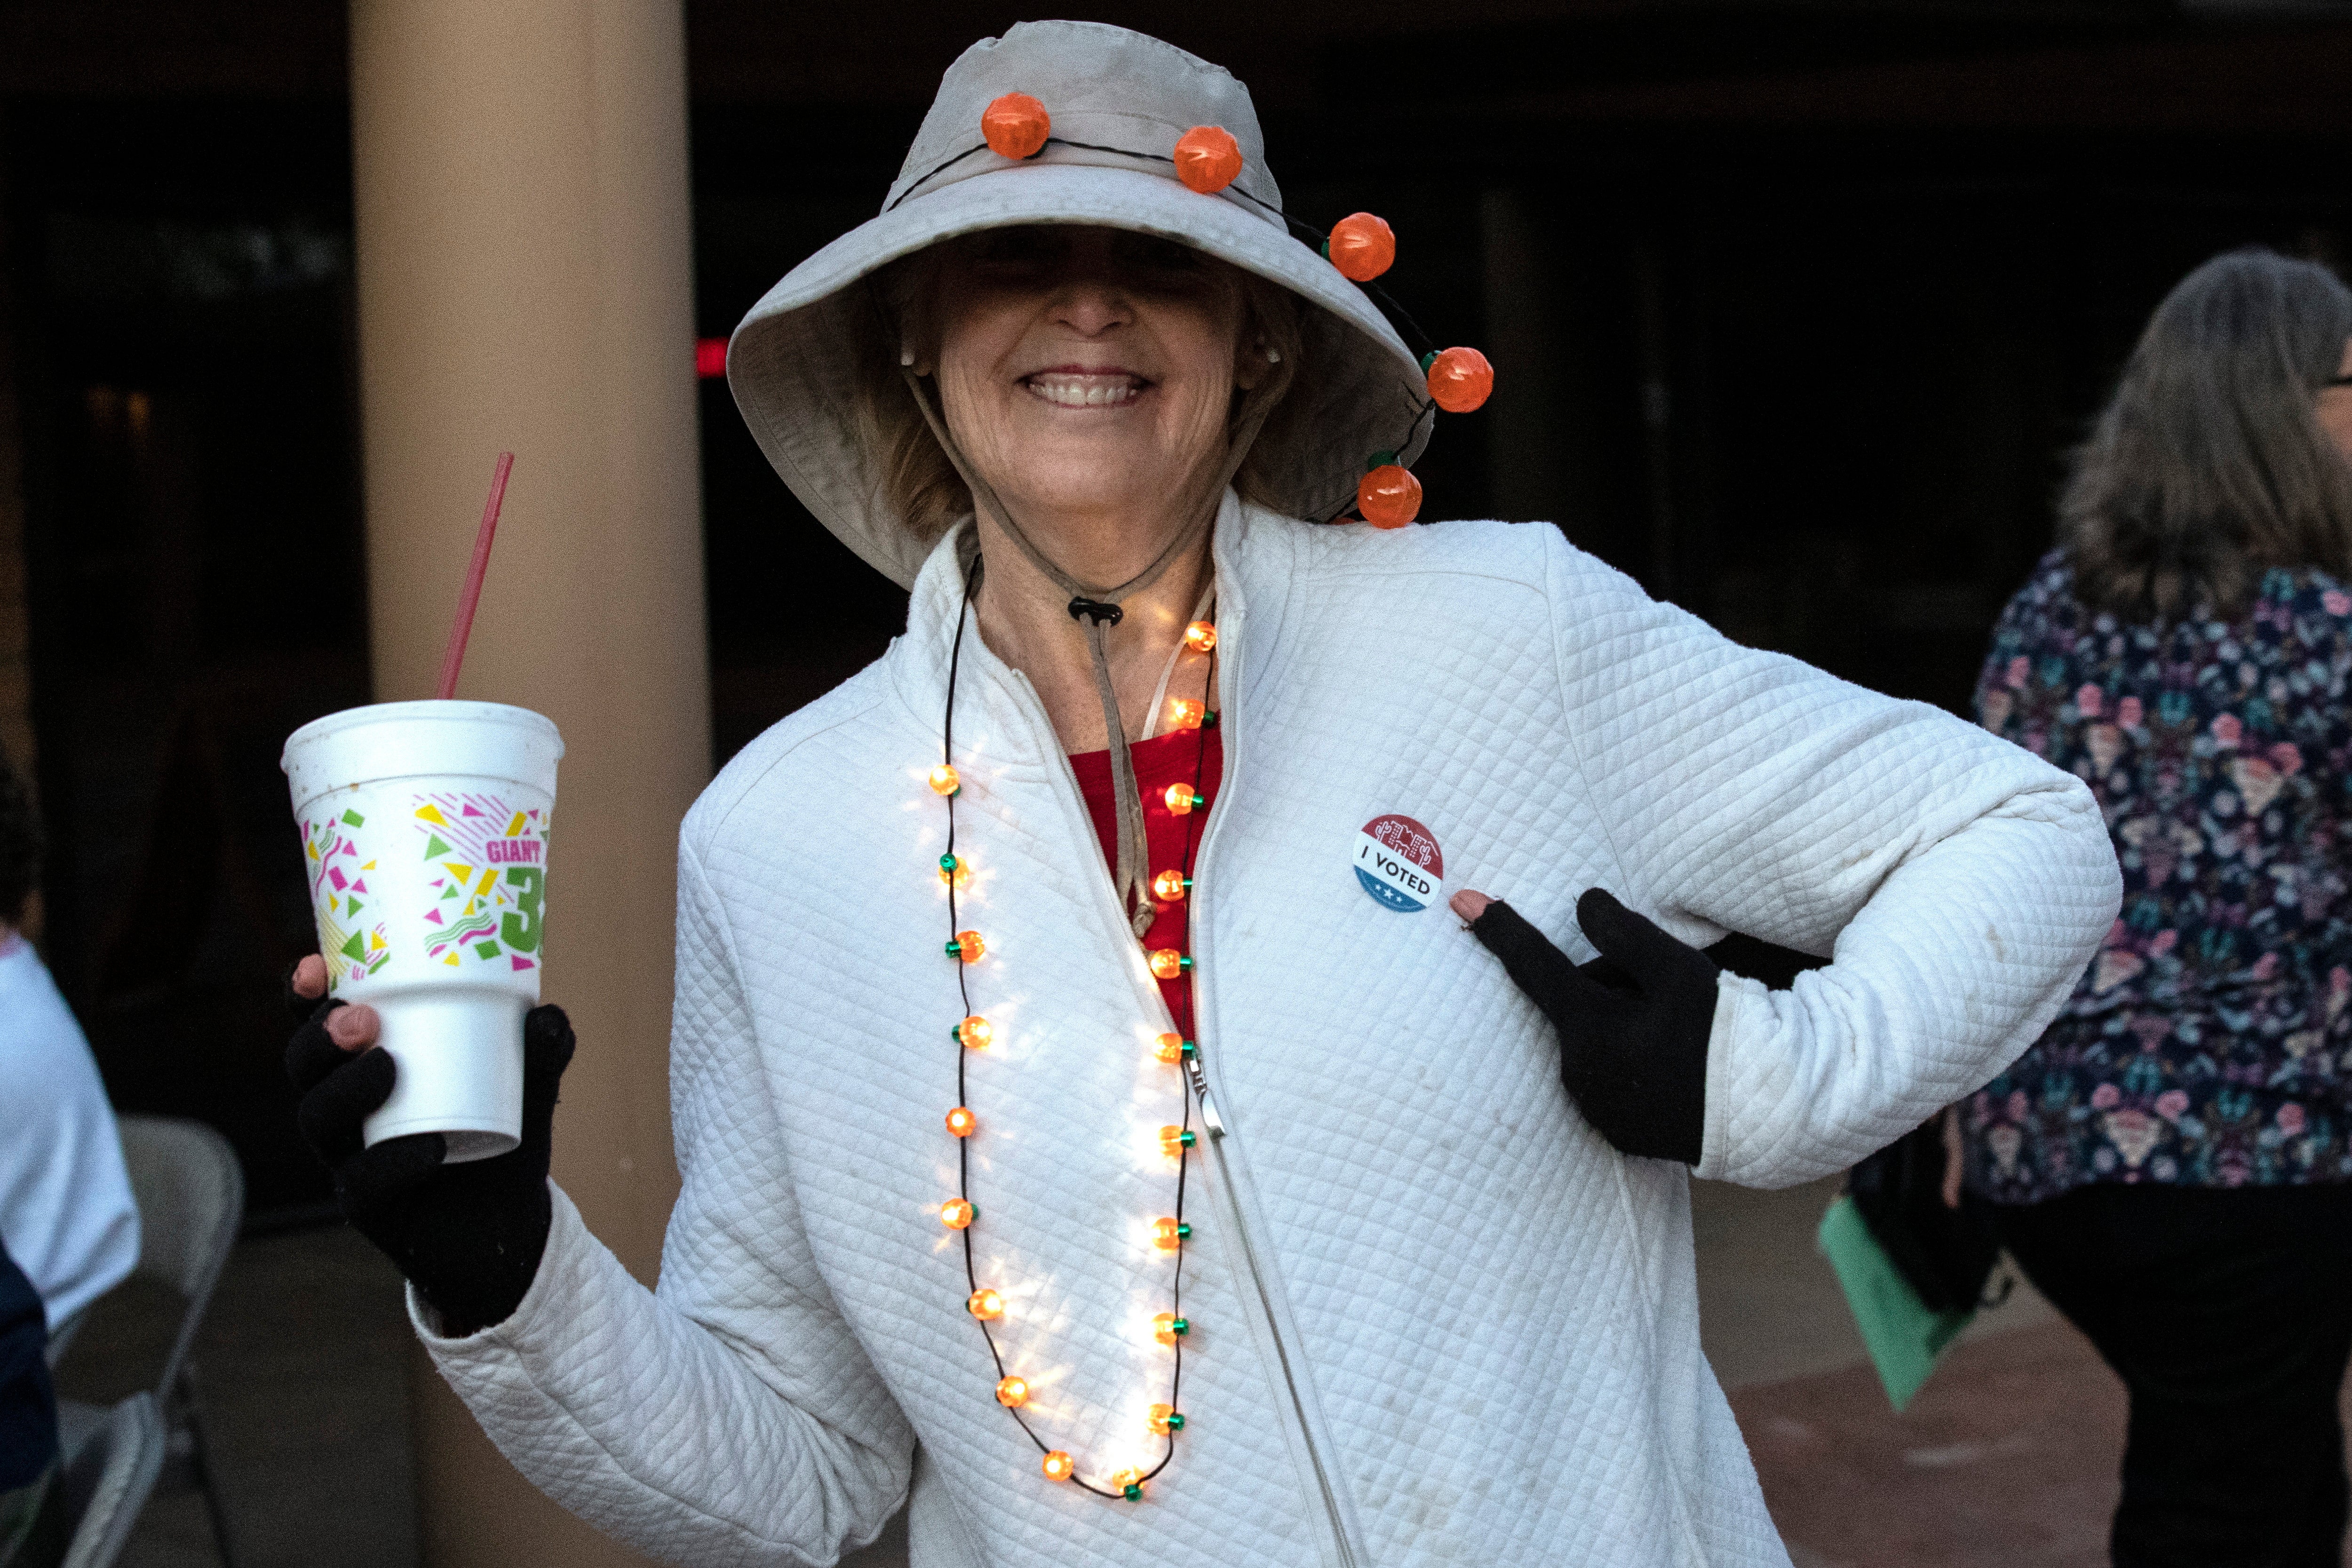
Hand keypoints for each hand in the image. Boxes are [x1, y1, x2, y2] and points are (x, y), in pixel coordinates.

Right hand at [284, 955, 573, 1334]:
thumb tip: (546, 1015)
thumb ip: (542, 1051)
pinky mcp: (368, 1206)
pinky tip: (426, 1149)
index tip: (315, 966)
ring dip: (347, 1088)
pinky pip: (362, 1183)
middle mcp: (347, 1107)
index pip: (319, 1023)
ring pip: (319, 1118)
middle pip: (304, 1067)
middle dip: (321, 1037)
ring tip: (388, 1066)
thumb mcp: (529, 1086)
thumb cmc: (502, 1133)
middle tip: (361, 1019)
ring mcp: (351, 1156)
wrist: (509, 1222)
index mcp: (368, 1062)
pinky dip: (391, 1161)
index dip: (304, 995)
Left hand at [1452, 886, 1717, 1163]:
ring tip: (1680, 1031)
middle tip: (1667, 993)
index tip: (1461, 900)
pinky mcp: (1616, 1132)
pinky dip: (1631, 1060)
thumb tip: (1582, 904)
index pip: (1533, 965)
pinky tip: (1674, 1064)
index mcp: (1587, 1029)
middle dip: (1611, 985)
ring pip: (1594, 1039)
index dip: (1499, 929)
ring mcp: (1595, 1108)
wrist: (1768, 1114)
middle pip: (1577, 1002)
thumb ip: (1625, 935)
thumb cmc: (1724, 1035)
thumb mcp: (1679, 971)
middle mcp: (1578, 1073)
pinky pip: (1609, 1076)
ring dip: (1622, 1024)